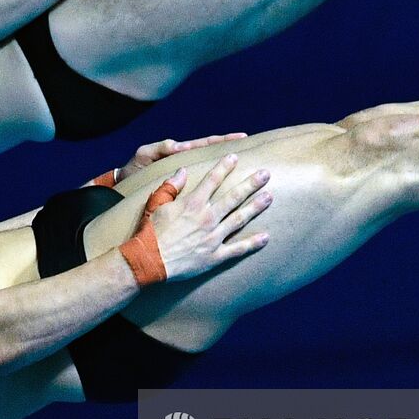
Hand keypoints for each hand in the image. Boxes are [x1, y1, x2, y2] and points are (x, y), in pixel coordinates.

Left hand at [116, 133, 247, 181]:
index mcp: (178, 152)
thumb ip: (159, 147)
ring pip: (210, 170)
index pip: (203, 144)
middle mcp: (185, 162)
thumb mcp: (145, 154)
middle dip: (230, 148)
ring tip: (248, 166)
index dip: (221, 141)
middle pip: (212, 153)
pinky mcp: (182, 189)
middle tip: (251, 144)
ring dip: (226, 167)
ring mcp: (185, 176)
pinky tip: (228, 194)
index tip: (239, 137)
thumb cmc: (134, 168)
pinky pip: (201, 186)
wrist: (124, 185)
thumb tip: (178, 144)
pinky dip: (214, 186)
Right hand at [147, 155, 271, 281]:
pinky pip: (237, 249)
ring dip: (255, 207)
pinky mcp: (214, 256)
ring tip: (269, 197)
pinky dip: (252, 243)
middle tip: (265, 174)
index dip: (224, 166)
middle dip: (251, 184)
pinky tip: (266, 237)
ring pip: (239, 219)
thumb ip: (170, 186)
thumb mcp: (154, 204)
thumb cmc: (149, 232)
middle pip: (233, 197)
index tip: (235, 156)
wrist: (148, 261)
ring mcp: (213, 237)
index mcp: (192, 204)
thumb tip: (182, 170)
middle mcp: (206, 218)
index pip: (212, 180)